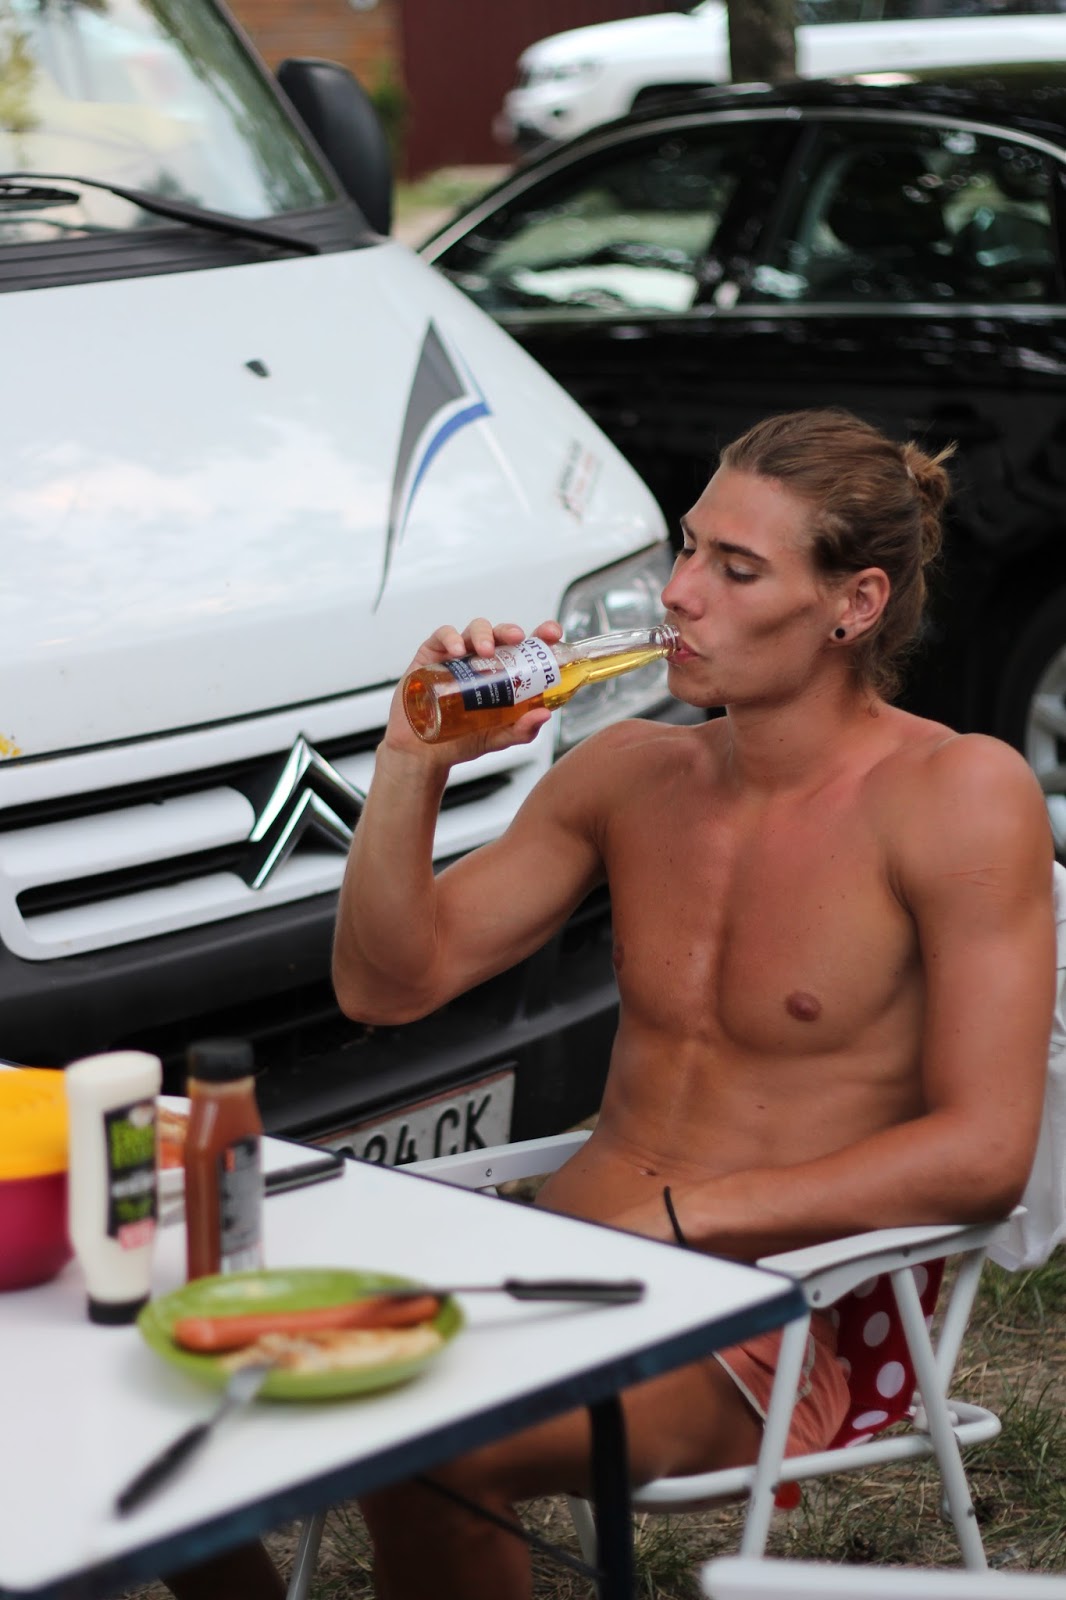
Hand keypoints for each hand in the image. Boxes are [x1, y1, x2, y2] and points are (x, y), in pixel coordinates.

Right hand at [382, 617, 563, 765]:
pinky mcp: (432, 656)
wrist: (424, 754)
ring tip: (485, 651)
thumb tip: (544, 714)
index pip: (526, 648)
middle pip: (501, 634)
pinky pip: (442, 636)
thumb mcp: (499, 738)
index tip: (552, 634)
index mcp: (504, 674)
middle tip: (517, 638)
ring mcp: (458, 657)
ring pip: (474, 630)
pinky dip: (451, 638)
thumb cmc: (462, 742)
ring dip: (484, 634)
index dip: (541, 635)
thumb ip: (523, 730)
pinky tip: (456, 652)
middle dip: (510, 630)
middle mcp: (483, 661)